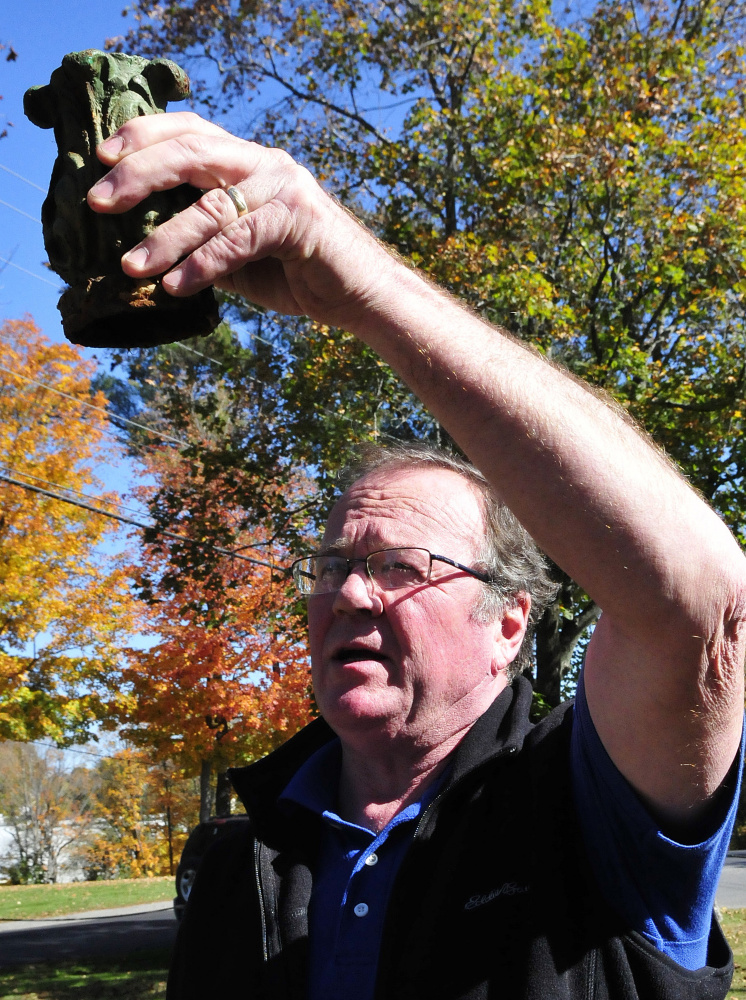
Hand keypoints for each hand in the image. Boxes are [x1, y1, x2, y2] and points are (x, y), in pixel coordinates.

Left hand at [87, 111, 387, 323]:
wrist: (359, 296)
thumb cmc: (296, 273)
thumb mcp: (237, 251)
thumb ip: (200, 235)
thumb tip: (139, 243)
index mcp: (248, 162)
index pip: (189, 130)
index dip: (143, 135)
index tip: (100, 158)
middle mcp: (265, 163)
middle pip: (191, 151)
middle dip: (137, 174)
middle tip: (98, 203)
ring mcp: (284, 188)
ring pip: (211, 204)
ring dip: (164, 238)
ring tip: (131, 268)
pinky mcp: (298, 221)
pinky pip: (238, 240)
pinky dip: (202, 264)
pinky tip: (174, 287)